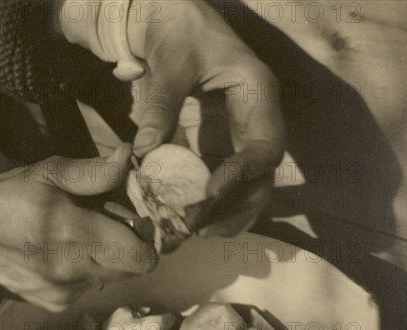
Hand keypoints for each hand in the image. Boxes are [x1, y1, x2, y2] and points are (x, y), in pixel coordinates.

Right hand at [0, 144, 154, 311]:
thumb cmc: (8, 197)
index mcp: (76, 235)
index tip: (134, 223)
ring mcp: (62, 294)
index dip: (146, 240)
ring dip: (105, 261)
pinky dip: (83, 273)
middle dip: (128, 249)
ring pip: (108, 280)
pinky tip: (60, 256)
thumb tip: (128, 157)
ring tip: (78, 240)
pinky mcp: (50, 304)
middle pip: (130, 271)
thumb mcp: (48, 174)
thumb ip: (93, 172)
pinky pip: (85, 290)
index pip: (141, 256)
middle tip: (108, 227)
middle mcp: (74, 273)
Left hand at [127, 1, 284, 235]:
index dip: (242, 175)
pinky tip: (189, 216)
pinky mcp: (219, 142)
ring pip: (247, 184)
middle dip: (237, 206)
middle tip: (202, 228)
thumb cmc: (179, 31)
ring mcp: (239, 133)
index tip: (209, 194)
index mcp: (257, 94)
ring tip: (197, 232)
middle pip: (263, 175)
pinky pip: (222, 178)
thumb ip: (161, 106)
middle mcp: (256, 119)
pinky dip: (209, 200)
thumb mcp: (171, 62)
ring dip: (226, 211)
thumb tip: (142, 152)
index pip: (265, 146)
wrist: (172, 20)